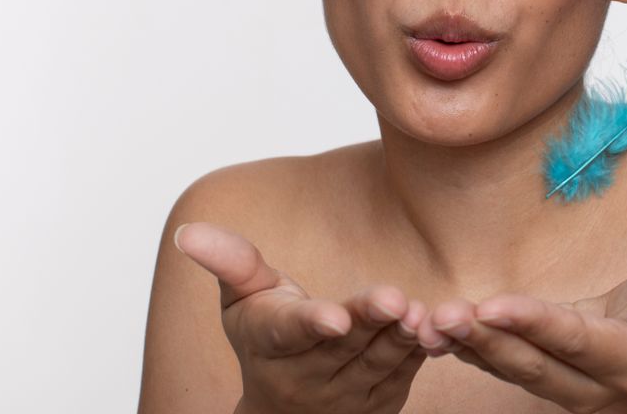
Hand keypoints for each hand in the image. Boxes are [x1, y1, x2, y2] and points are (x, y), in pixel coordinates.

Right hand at [174, 221, 428, 413]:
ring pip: (379, 362)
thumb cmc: (265, 336)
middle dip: (370, 321)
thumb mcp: (242, 299)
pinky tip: (439, 326)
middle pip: (345, 345)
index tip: (334, 317)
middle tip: (395, 299)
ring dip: (401, 338)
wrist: (284, 411)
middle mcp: (307, 376)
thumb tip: (188, 230)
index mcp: (272, 343)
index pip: (292, 332)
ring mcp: (346, 395)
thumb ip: (230, 262)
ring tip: (419, 311)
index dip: (313, 323)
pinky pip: (405, 374)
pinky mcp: (381, 401)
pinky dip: (421, 351)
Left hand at [416, 266, 626, 413]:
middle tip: (444, 315)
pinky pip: (497, 368)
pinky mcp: (537, 379)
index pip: (574, 340)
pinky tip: (430, 331)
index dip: (533, 323)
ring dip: (466, 347)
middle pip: (531, 363)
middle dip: (486, 339)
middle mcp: (588, 383)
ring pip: (508, 370)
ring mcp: (559, 389)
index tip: (493, 305)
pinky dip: (464, 350)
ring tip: (428, 323)